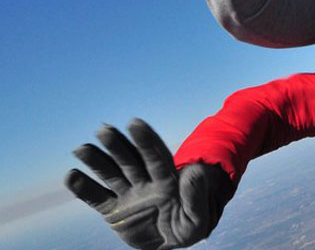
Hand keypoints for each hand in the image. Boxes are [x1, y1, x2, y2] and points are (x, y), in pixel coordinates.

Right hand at [65, 119, 231, 249]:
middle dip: (117, 145)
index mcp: (167, 180)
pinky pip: (97, 198)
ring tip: (81, 148)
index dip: (146, 140)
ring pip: (111, 174)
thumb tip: (195, 170)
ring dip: (96, 161)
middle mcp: (145, 182)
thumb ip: (195, 194)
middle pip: (130, 160)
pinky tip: (71, 176)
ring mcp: (128, 195)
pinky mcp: (113, 211)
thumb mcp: (197, 215)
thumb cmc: (189, 226)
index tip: (135, 123)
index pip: (156, 157)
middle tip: (104, 130)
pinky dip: (84, 188)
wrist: (171, 240)